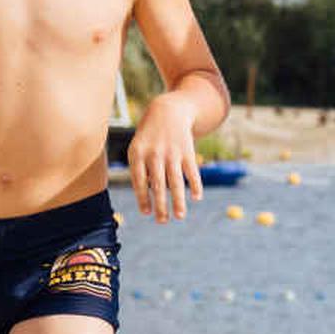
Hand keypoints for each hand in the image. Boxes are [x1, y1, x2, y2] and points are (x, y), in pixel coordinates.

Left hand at [128, 95, 204, 221]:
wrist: (167, 111)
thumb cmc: (149, 136)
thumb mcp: (138, 148)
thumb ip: (140, 171)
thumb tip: (148, 197)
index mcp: (138, 154)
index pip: (140, 181)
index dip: (143, 198)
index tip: (147, 213)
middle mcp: (155, 154)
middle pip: (158, 185)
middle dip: (161, 205)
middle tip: (162, 222)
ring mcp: (172, 152)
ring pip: (176, 181)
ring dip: (179, 201)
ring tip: (180, 216)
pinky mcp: (187, 151)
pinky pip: (191, 171)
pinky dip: (195, 184)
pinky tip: (196, 197)